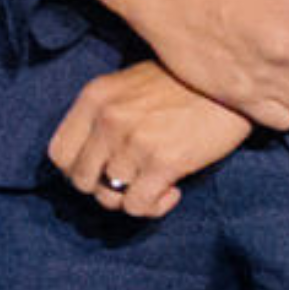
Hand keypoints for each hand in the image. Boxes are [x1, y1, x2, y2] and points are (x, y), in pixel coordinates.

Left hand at [45, 62, 252, 219]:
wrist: (230, 81)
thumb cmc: (185, 83)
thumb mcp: (131, 85)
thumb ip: (105, 114)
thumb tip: (93, 160)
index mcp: (95, 97)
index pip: (58, 154)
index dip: (77, 171)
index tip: (101, 172)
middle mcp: (108, 119)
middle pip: (80, 181)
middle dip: (104, 190)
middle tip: (132, 182)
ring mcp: (134, 141)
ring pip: (109, 198)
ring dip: (131, 200)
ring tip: (155, 186)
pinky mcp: (163, 161)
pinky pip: (138, 206)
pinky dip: (153, 208)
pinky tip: (172, 191)